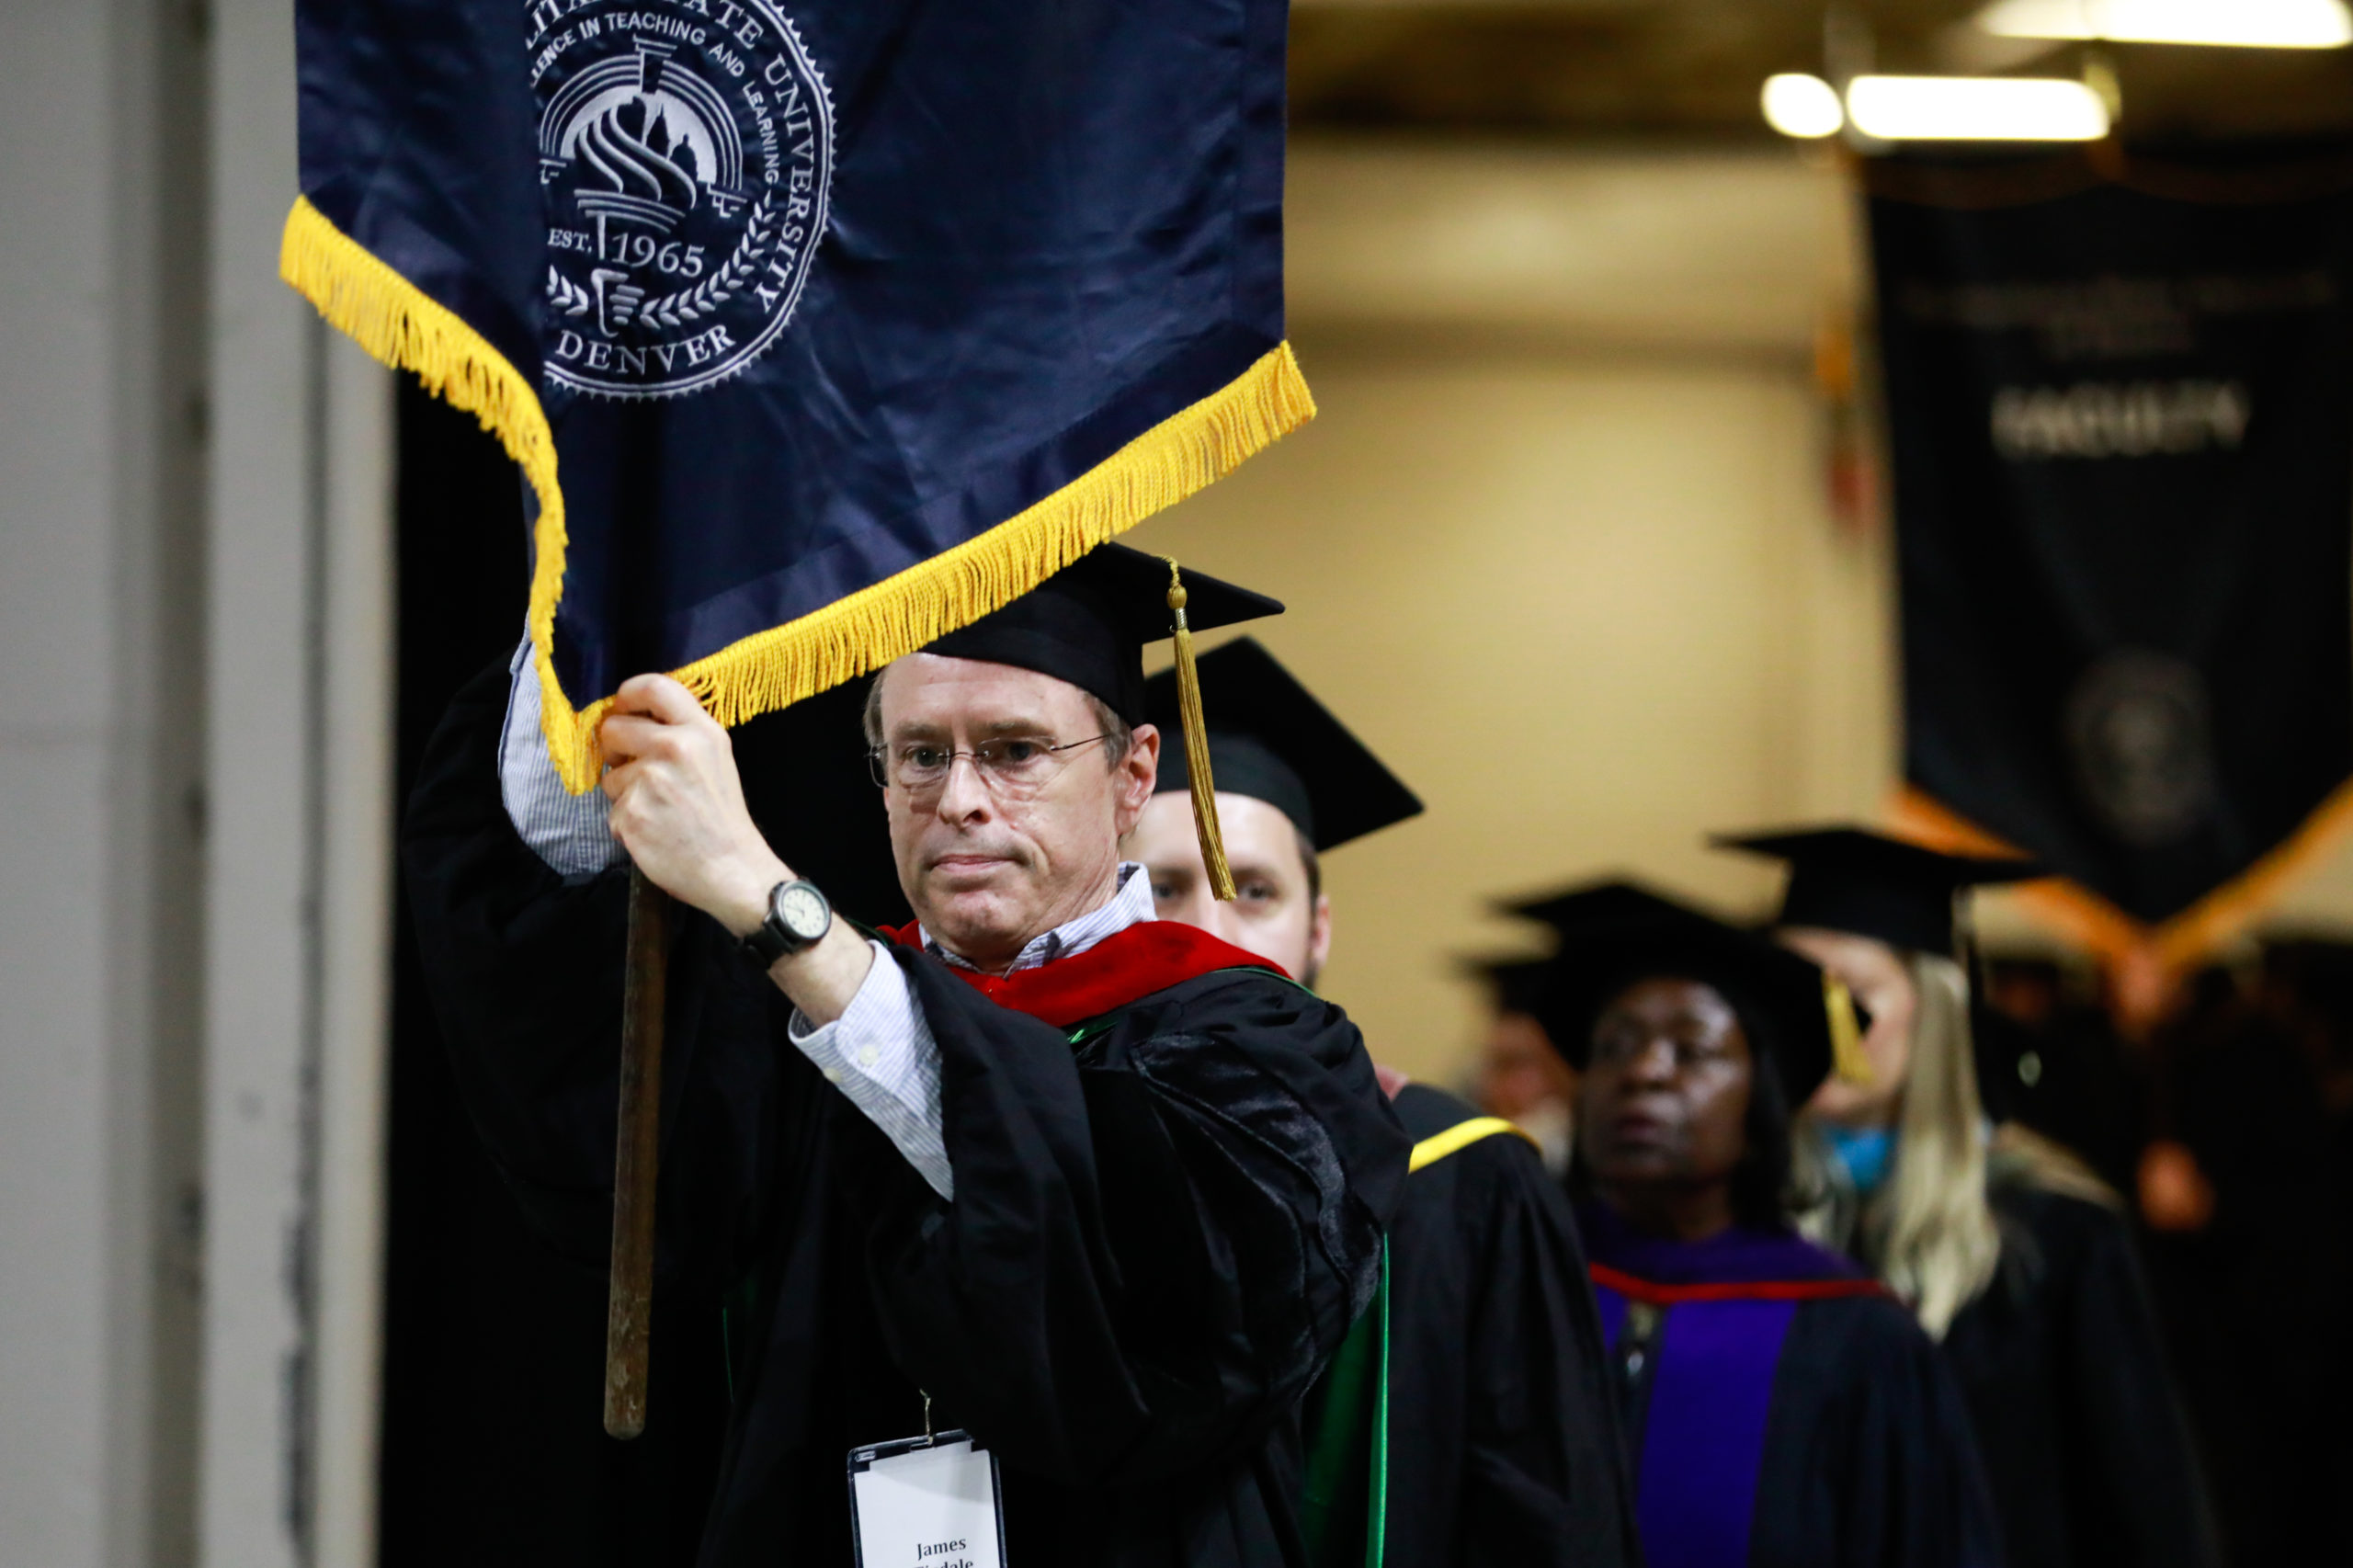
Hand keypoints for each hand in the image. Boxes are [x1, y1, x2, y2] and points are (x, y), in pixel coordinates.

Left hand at [599, 674, 783, 934]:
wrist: (731, 869)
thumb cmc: (723, 817)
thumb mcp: (717, 760)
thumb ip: (682, 733)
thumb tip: (634, 719)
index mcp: (701, 732)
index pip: (653, 686)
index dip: (628, 694)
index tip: (623, 708)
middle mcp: (674, 748)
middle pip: (613, 728)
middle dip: (616, 749)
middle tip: (636, 768)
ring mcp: (649, 781)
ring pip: (609, 775)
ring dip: (624, 792)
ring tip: (657, 810)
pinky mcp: (630, 813)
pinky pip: (611, 809)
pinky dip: (627, 822)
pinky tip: (653, 830)